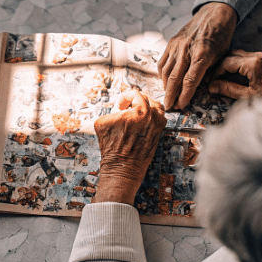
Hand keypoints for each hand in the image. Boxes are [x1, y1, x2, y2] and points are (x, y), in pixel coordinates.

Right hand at [93, 90, 166, 204]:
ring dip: (145, 107)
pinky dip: (151, 116)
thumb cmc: (111, 148)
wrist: (122, 168)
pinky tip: (140, 122)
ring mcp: (158, 126)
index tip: (118, 106)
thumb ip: (112, 110)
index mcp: (140, 112)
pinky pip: (159, 119)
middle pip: (147, 98)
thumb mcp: (103, 122)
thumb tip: (119, 108)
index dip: (124, 97)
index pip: (135, 93)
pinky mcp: (159, 135)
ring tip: (135, 113)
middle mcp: (153, 118)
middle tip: (125, 109)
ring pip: (156, 107)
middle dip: (134, 101)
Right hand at [158, 2, 237, 109]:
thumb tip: (201, 88)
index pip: (190, 80)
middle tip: (170, 107)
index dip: (184, 95)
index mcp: (202, 54)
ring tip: (167, 97)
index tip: (182, 106)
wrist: (214, 14)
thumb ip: (210, 71)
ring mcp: (177, 45)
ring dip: (165, 86)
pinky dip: (162, 74)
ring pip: (166, 71)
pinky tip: (165, 82)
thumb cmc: (221, 36)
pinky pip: (163, 61)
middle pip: (175, 78)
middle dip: (171, 95)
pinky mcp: (171, 42)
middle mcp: (187, 49)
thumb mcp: (222, 56)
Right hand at [209, 49, 261, 102]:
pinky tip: (235, 76)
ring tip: (223, 77)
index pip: (226, 62)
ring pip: (239, 54)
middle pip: (231, 55)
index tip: (211, 81)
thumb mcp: (248, 96)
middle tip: (214, 78)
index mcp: (253, 64)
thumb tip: (213, 86)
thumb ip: (228, 89)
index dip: (215, 72)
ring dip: (230, 64)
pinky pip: (247, 57)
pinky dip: (239, 64)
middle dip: (221, 66)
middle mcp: (258, 56)